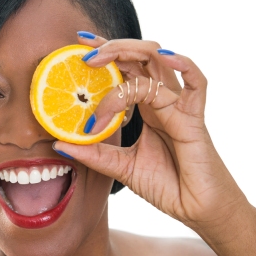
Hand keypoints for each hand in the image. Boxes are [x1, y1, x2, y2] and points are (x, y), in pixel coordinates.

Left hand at [53, 34, 245, 230]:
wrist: (195, 208)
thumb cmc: (166, 185)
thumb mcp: (121, 168)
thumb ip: (93, 155)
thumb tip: (57, 144)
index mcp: (145, 108)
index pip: (125, 70)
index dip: (105, 53)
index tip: (78, 47)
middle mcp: (161, 101)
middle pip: (140, 58)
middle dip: (112, 48)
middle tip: (84, 54)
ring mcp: (178, 106)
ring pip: (158, 63)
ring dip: (129, 54)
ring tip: (102, 60)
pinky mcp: (194, 118)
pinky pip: (198, 83)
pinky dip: (184, 65)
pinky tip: (165, 58)